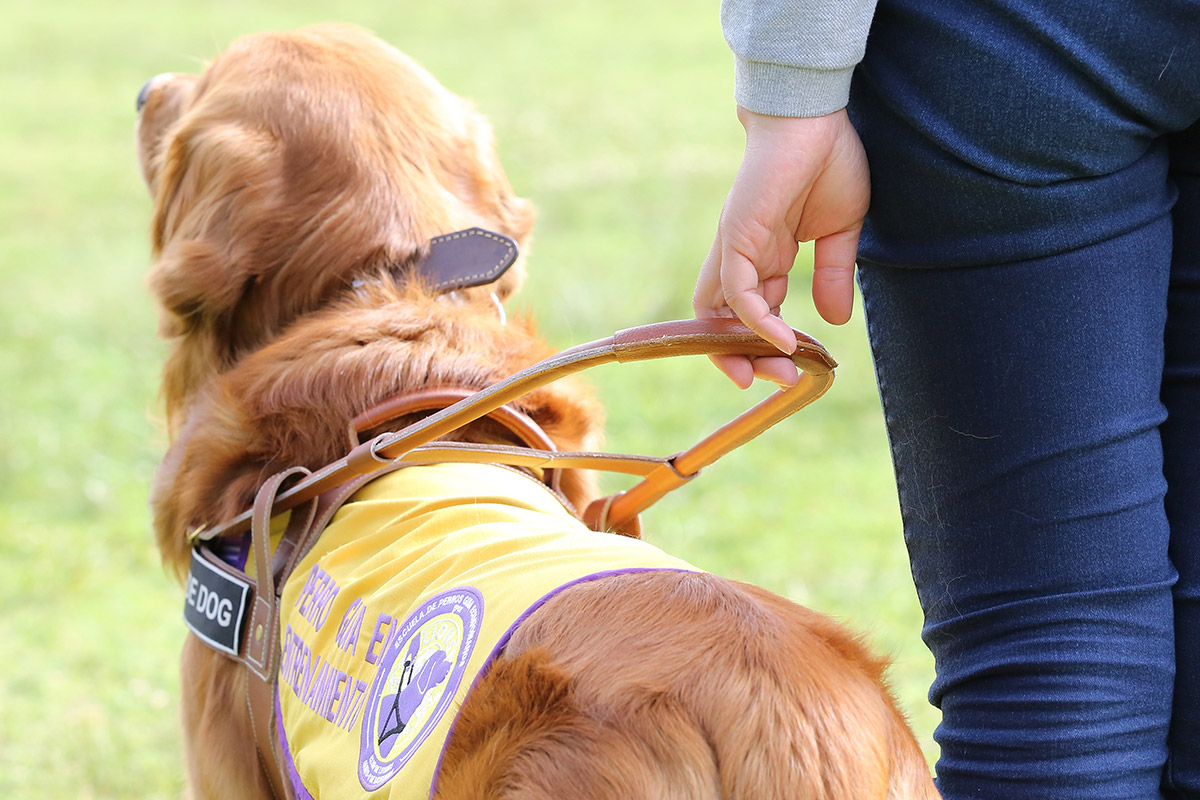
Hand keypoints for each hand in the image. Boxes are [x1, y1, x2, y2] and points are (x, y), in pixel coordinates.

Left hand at [694, 107, 868, 387]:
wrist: (815, 115)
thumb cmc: (828, 161)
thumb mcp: (841, 231)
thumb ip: (834, 276)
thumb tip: (836, 321)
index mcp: (765, 257)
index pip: (752, 315)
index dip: (766, 346)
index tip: (794, 368)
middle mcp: (742, 258)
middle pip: (722, 324)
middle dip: (746, 359)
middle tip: (781, 381)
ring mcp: (735, 248)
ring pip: (717, 315)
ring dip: (743, 350)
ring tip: (779, 371)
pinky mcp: (737, 237)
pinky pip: (737, 294)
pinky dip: (754, 322)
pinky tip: (782, 340)